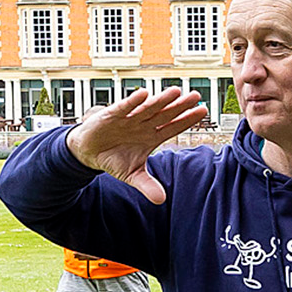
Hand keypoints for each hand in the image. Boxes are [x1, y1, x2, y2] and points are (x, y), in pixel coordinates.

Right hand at [70, 87, 208, 202]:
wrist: (88, 152)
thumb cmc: (113, 158)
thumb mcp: (132, 175)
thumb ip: (147, 185)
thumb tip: (161, 200)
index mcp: (152, 136)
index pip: (173, 127)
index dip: (187, 120)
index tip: (203, 111)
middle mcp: (144, 124)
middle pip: (165, 114)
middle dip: (180, 106)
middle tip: (196, 96)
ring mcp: (129, 118)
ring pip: (148, 108)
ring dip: (161, 100)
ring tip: (175, 92)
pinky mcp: (112, 115)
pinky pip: (124, 107)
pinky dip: (133, 102)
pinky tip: (143, 95)